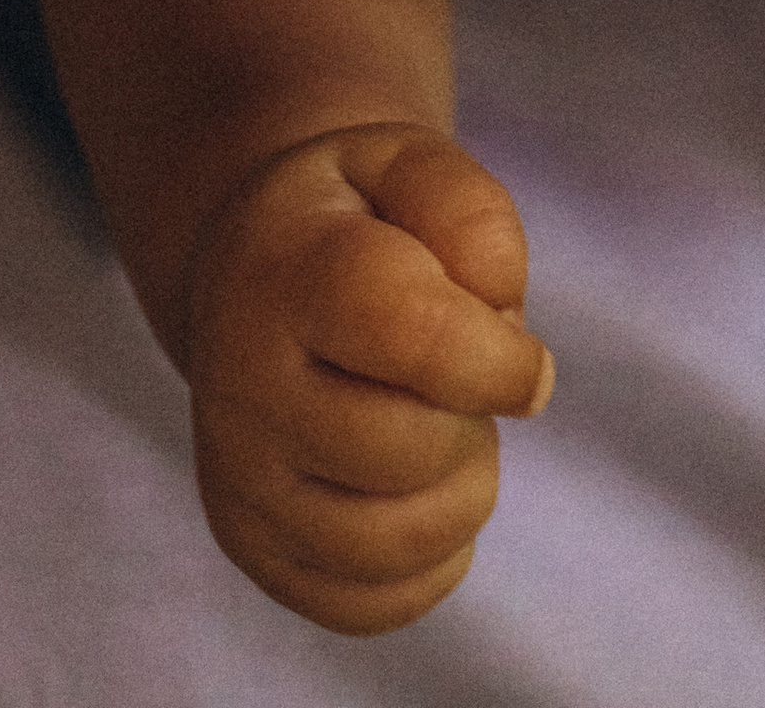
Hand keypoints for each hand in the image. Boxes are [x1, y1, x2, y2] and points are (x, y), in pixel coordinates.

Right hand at [185, 125, 552, 632]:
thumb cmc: (357, 219)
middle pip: (411, 448)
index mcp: (285, 273)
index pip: (414, 338)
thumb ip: (473, 216)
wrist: (248, 272)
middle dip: (475, 415)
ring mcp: (238, 480)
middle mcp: (241, 387)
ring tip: (439, 424)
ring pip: (396, 541)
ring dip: (461, 487)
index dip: (499, 360)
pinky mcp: (255, 552)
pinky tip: (420, 489)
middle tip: (459, 372)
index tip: (526, 358)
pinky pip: (377, 602)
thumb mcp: (411, 163)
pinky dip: (432, 558)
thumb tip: (507, 329)